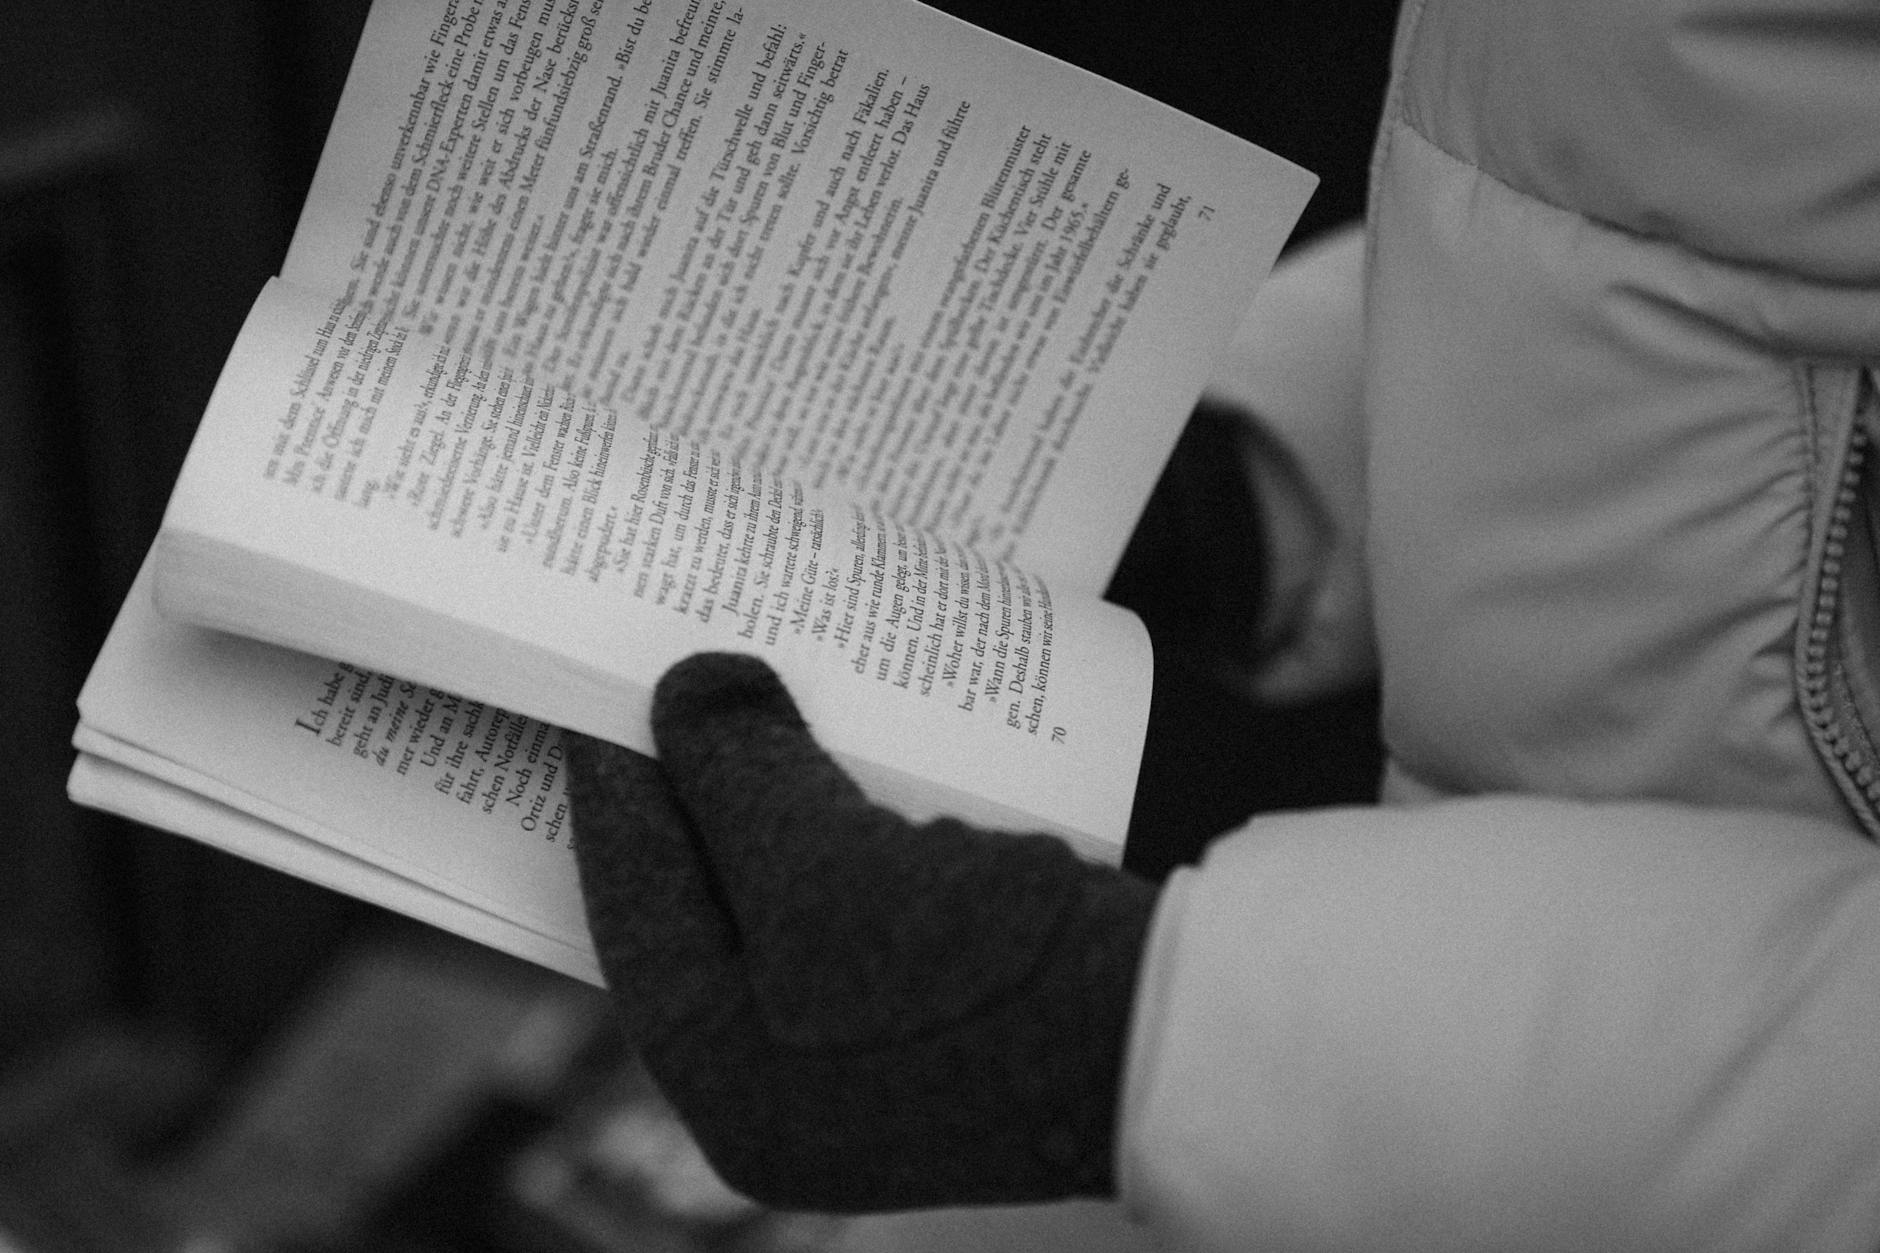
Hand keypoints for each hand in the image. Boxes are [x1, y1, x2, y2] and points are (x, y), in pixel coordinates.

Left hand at [566, 653, 1157, 1212]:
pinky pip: (872, 900)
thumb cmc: (987, 971)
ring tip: (769, 688)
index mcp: (729, 1084)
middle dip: (698, 783)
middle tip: (675, 667)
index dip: (609, 782)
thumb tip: (689, 690)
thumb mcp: (828, 866)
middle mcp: (789, 1087)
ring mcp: (877, 1058)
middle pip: (710, 905)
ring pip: (794, 896)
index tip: (588, 680)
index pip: (634, 906)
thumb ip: (732, 772)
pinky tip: (866, 744)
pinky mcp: (954, 1012)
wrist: (1186, 1038)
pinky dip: (860, 819)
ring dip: (783, 794)